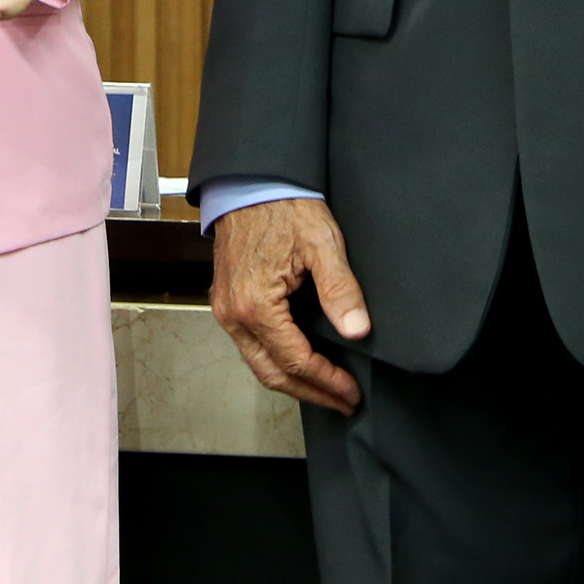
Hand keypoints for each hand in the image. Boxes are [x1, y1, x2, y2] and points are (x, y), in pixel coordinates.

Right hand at [211, 198, 370, 414]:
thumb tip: (357, 331)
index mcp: (256, 304)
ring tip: (327, 388)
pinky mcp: (227, 301)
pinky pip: (251, 346)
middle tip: (343, 402)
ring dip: (293, 381)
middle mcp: (234, 314)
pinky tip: (300, 362)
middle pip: (273, 374)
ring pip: (259, 364)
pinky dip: (277, 362)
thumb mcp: (322, 243)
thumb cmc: (283, 206)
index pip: (296, 360)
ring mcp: (226, 309)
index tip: (352, 392)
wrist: (249, 182)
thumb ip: (340, 289)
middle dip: (311, 393)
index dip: (327, 381)